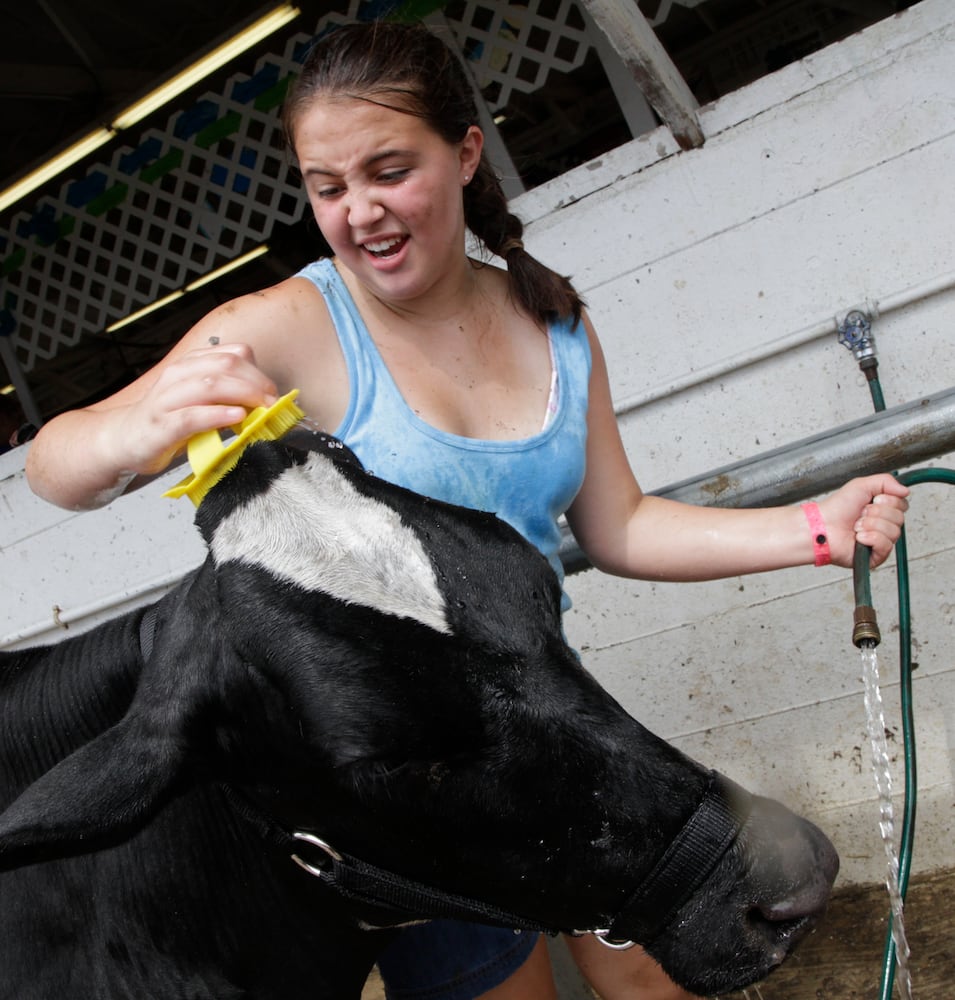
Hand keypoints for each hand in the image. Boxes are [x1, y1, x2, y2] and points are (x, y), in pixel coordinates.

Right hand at [109, 342, 277, 476]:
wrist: (124, 439)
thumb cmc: (169, 421)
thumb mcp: (202, 401)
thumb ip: (229, 396)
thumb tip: (266, 402)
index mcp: (191, 365)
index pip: (233, 354)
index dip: (259, 372)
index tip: (274, 393)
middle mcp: (179, 375)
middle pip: (227, 366)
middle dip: (257, 383)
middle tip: (274, 404)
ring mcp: (167, 399)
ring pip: (211, 385)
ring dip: (244, 395)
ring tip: (263, 409)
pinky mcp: (161, 425)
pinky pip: (192, 416)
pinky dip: (218, 415)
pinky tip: (237, 418)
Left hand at [818, 474, 908, 568]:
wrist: (821, 526)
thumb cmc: (836, 509)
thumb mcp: (861, 485)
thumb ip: (886, 481)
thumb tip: (906, 490)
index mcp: (883, 510)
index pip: (903, 505)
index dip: (889, 501)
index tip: (873, 500)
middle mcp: (883, 526)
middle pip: (899, 518)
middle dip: (877, 513)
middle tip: (860, 514)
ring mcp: (880, 542)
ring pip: (893, 532)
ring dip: (871, 525)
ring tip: (856, 526)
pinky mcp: (875, 556)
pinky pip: (886, 545)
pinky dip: (870, 538)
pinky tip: (858, 538)